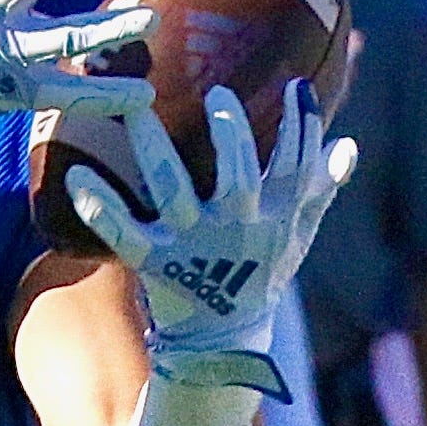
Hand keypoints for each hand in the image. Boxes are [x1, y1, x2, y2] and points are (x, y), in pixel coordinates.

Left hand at [67, 82, 353, 398]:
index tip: (296, 85)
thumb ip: (320, 188)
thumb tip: (349, 147)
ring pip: (173, 192)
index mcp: (272, 218)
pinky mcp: (155, 261)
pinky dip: (99, 207)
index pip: (293, 167)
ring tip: (137, 111)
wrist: (224, 340)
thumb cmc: (261, 275)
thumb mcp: (297, 234)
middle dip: (232, 137)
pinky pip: (123, 232)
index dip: (300, 128)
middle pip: (237, 179)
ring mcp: (193, 245)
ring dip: (155, 150)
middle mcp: (235, 229)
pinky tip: (77, 175)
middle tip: (219, 94)